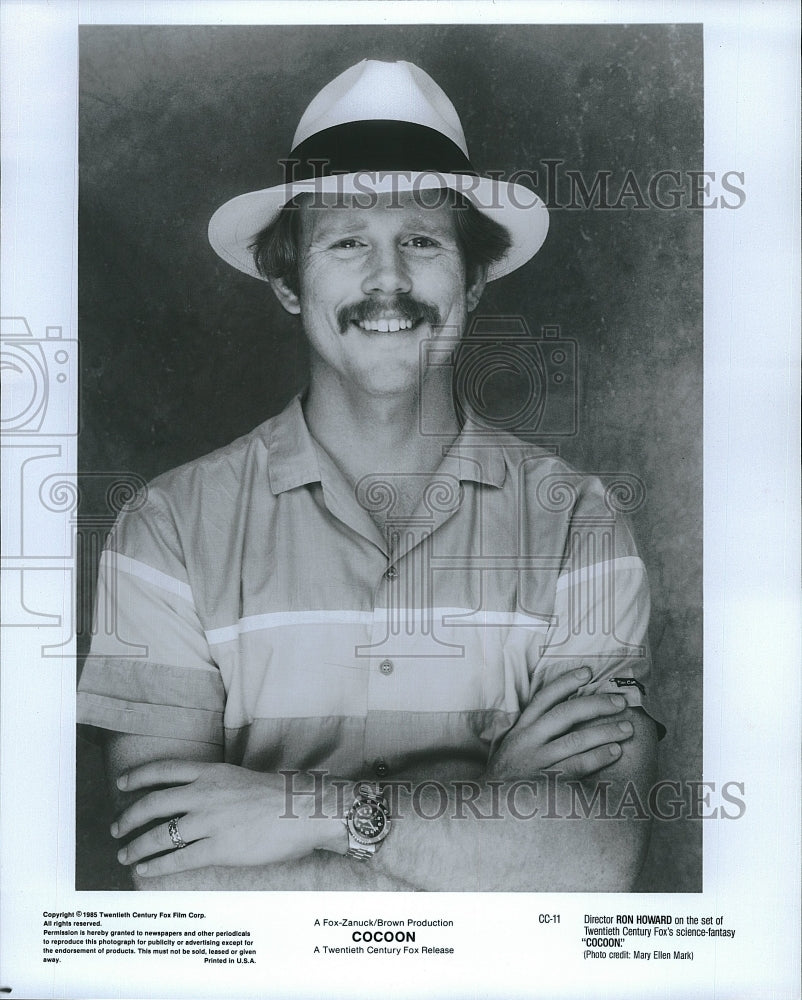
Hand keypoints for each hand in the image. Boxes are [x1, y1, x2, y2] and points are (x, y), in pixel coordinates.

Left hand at [111, 761, 345, 877]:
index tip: (122, 783)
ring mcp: (209, 822)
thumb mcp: (239, 778)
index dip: (138, 777)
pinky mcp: (219, 849)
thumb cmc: (277, 796)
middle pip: (152, 803)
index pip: (163, 770)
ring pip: (159, 835)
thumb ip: (214, 786)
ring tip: (126, 855)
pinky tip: (146, 870)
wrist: (303, 811)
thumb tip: (192, 799)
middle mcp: (204, 794)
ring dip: (137, 846)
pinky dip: (157, 866)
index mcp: (211, 773)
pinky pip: (178, 860)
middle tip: (116, 828)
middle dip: (128, 817)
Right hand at [489, 666, 633, 778]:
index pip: (544, 698)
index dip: (566, 682)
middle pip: (565, 714)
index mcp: (521, 728)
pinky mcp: (546, 783)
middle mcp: (527, 740)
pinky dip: (597, 757)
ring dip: (604, 732)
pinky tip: (614, 752)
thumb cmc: (510, 775)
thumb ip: (534, 730)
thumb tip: (567, 711)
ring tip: (626, 728)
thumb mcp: (513, 747)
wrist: (490, 809)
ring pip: (575, 740)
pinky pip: (576, 766)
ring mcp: (536, 762)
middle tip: (620, 702)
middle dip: (596, 704)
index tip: (588, 672)